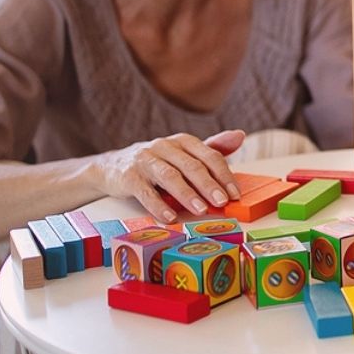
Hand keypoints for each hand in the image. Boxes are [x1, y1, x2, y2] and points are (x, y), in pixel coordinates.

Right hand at [94, 130, 244, 222]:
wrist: (112, 166)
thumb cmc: (158, 162)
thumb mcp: (184, 154)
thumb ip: (212, 148)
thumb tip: (240, 136)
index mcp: (183, 141)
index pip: (209, 155)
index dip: (224, 175)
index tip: (235, 195)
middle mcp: (164, 147)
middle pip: (191, 166)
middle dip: (208, 185)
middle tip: (222, 202)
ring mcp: (145, 160)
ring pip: (169, 177)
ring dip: (187, 194)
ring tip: (201, 210)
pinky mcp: (128, 176)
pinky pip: (145, 192)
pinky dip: (158, 206)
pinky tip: (170, 217)